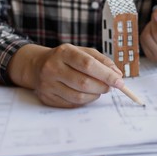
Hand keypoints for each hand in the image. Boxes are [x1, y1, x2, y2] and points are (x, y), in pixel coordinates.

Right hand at [7, 44, 123, 107]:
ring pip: (79, 96)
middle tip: (110, 87)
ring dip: (95, 95)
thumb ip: (102, 61)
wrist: (37, 65)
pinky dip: (85, 101)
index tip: (119, 81)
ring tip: (99, 89)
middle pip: (84, 83)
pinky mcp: (47, 98)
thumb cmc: (66, 58)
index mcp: (64, 52)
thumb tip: (118, 74)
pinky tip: (87, 94)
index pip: (88, 64)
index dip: (106, 74)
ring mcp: (48, 84)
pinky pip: (72, 104)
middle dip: (102, 87)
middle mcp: (53, 67)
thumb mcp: (83, 52)